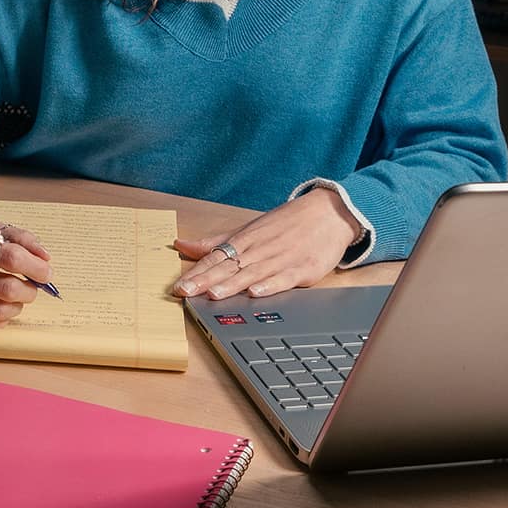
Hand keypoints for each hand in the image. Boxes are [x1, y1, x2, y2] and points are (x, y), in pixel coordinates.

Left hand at [172, 190, 360, 300]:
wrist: (328, 213)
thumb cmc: (286, 223)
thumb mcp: (249, 229)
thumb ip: (216, 242)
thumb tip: (182, 245)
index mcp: (246, 240)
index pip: (216, 258)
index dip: (196, 272)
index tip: (178, 286)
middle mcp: (260, 250)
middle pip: (229, 268)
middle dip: (206, 281)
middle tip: (186, 292)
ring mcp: (281, 259)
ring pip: (252, 274)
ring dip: (232, 285)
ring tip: (212, 294)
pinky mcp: (302, 269)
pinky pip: (283, 279)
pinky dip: (269, 286)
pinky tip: (255, 293)